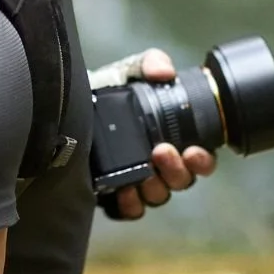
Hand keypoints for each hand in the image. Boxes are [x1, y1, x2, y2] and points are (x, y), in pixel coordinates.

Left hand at [103, 49, 216, 220]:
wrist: (70, 108)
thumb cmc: (106, 91)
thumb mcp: (128, 71)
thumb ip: (150, 62)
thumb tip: (165, 72)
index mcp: (172, 138)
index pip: (199, 158)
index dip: (203, 160)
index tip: (194, 152)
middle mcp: (160, 165)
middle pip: (182, 181)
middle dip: (177, 171)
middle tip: (161, 152)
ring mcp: (139, 182)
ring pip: (159, 196)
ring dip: (156, 187)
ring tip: (144, 173)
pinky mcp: (115, 197)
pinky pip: (131, 210)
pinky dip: (131, 204)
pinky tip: (124, 191)